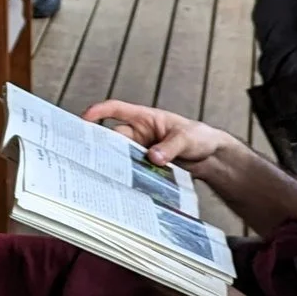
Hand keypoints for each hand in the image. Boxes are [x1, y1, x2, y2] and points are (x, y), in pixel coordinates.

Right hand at [84, 101, 243, 181]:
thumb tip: (153, 157)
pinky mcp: (147, 166)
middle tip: (92, 157)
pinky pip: (132, 170)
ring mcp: (142, 150)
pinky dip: (128, 176)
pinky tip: (123, 185)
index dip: (99, 111)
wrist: (212, 157)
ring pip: (121, 156)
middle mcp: (140, 133)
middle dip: (103, 146)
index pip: (117, 110)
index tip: (84, 119)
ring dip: (116, 164)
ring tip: (107, 175)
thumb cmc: (200, 138)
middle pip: (114, 137)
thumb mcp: (187, 138)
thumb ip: (170, 147)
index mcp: (145, 118)